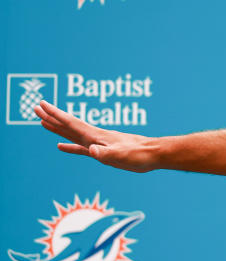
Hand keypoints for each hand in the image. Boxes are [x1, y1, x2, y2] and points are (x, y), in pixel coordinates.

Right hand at [35, 101, 158, 172]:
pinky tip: (61, 147)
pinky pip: (81, 147)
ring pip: (73, 134)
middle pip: (68, 125)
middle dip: (52, 117)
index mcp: (96, 136)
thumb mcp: (121, 156)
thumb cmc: (140, 155)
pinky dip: (70, 146)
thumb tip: (90, 150)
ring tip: (43, 122)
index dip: (56, 114)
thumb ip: (105, 154)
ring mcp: (99, 143)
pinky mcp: (103, 152)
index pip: (71, 123)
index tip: (41, 104)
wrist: (155, 154)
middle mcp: (95, 137)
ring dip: (58, 129)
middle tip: (35, 108)